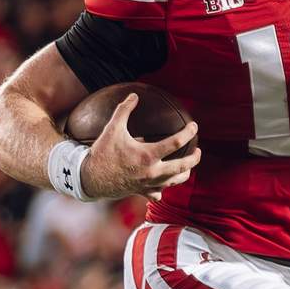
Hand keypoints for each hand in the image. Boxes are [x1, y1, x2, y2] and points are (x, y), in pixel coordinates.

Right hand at [81, 94, 200, 201]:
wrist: (90, 178)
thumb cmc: (102, 152)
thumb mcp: (112, 128)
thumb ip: (124, 110)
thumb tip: (134, 95)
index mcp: (148, 155)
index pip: (176, 142)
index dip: (189, 132)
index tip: (194, 126)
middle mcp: (152, 172)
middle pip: (182, 166)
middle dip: (194, 158)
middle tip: (198, 151)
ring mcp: (148, 184)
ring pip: (174, 182)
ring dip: (184, 174)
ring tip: (187, 167)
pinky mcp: (142, 192)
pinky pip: (158, 193)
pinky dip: (163, 189)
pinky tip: (163, 186)